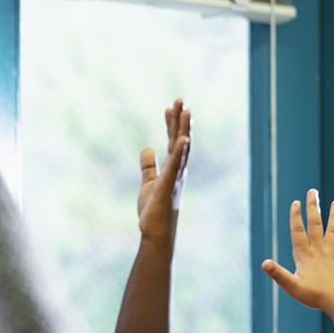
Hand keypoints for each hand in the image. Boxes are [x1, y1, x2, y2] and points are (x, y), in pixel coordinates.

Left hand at [136, 98, 190, 242]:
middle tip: (180, 100)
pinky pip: (174, 167)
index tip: (169, 107)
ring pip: (181, 150)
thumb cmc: (154, 210)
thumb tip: (147, 149)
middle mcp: (178, 171)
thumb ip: (149, 166)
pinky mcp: (168, 186)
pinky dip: (179, 153)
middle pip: (180, 140)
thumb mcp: (149, 182)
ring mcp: (175, 178)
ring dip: (184, 130)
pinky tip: (182, 140)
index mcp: (173, 169)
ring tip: (186, 111)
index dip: (171, 124)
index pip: (173, 141)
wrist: (156, 232)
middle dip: (180, 120)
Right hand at [262, 189, 333, 313]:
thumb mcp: (291, 286)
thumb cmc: (315, 295)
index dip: (296, 217)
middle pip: (316, 226)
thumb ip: (278, 273)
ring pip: (333, 233)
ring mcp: (333, 257)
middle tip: (313, 192)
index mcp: (305, 256)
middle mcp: (319, 252)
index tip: (296, 202)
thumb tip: (264, 263)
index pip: (298, 232)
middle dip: (313, 208)